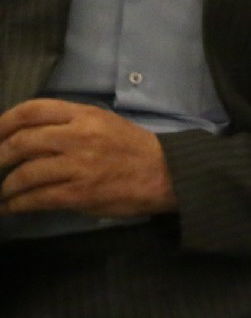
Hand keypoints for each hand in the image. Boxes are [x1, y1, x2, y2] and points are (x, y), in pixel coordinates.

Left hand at [0, 99, 176, 216]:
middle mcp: (79, 136)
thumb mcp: (103, 124)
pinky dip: (17, 204)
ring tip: (4, 192)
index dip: (4, 122)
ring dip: (7, 186)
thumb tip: (28, 137)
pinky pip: (38, 198)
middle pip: (22, 141)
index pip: (32, 110)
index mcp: (85, 115)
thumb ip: (69, 125)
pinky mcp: (80, 193)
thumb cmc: (132, 148)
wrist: (166, 174)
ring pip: (25, 173)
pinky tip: (11, 207)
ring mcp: (79, 166)